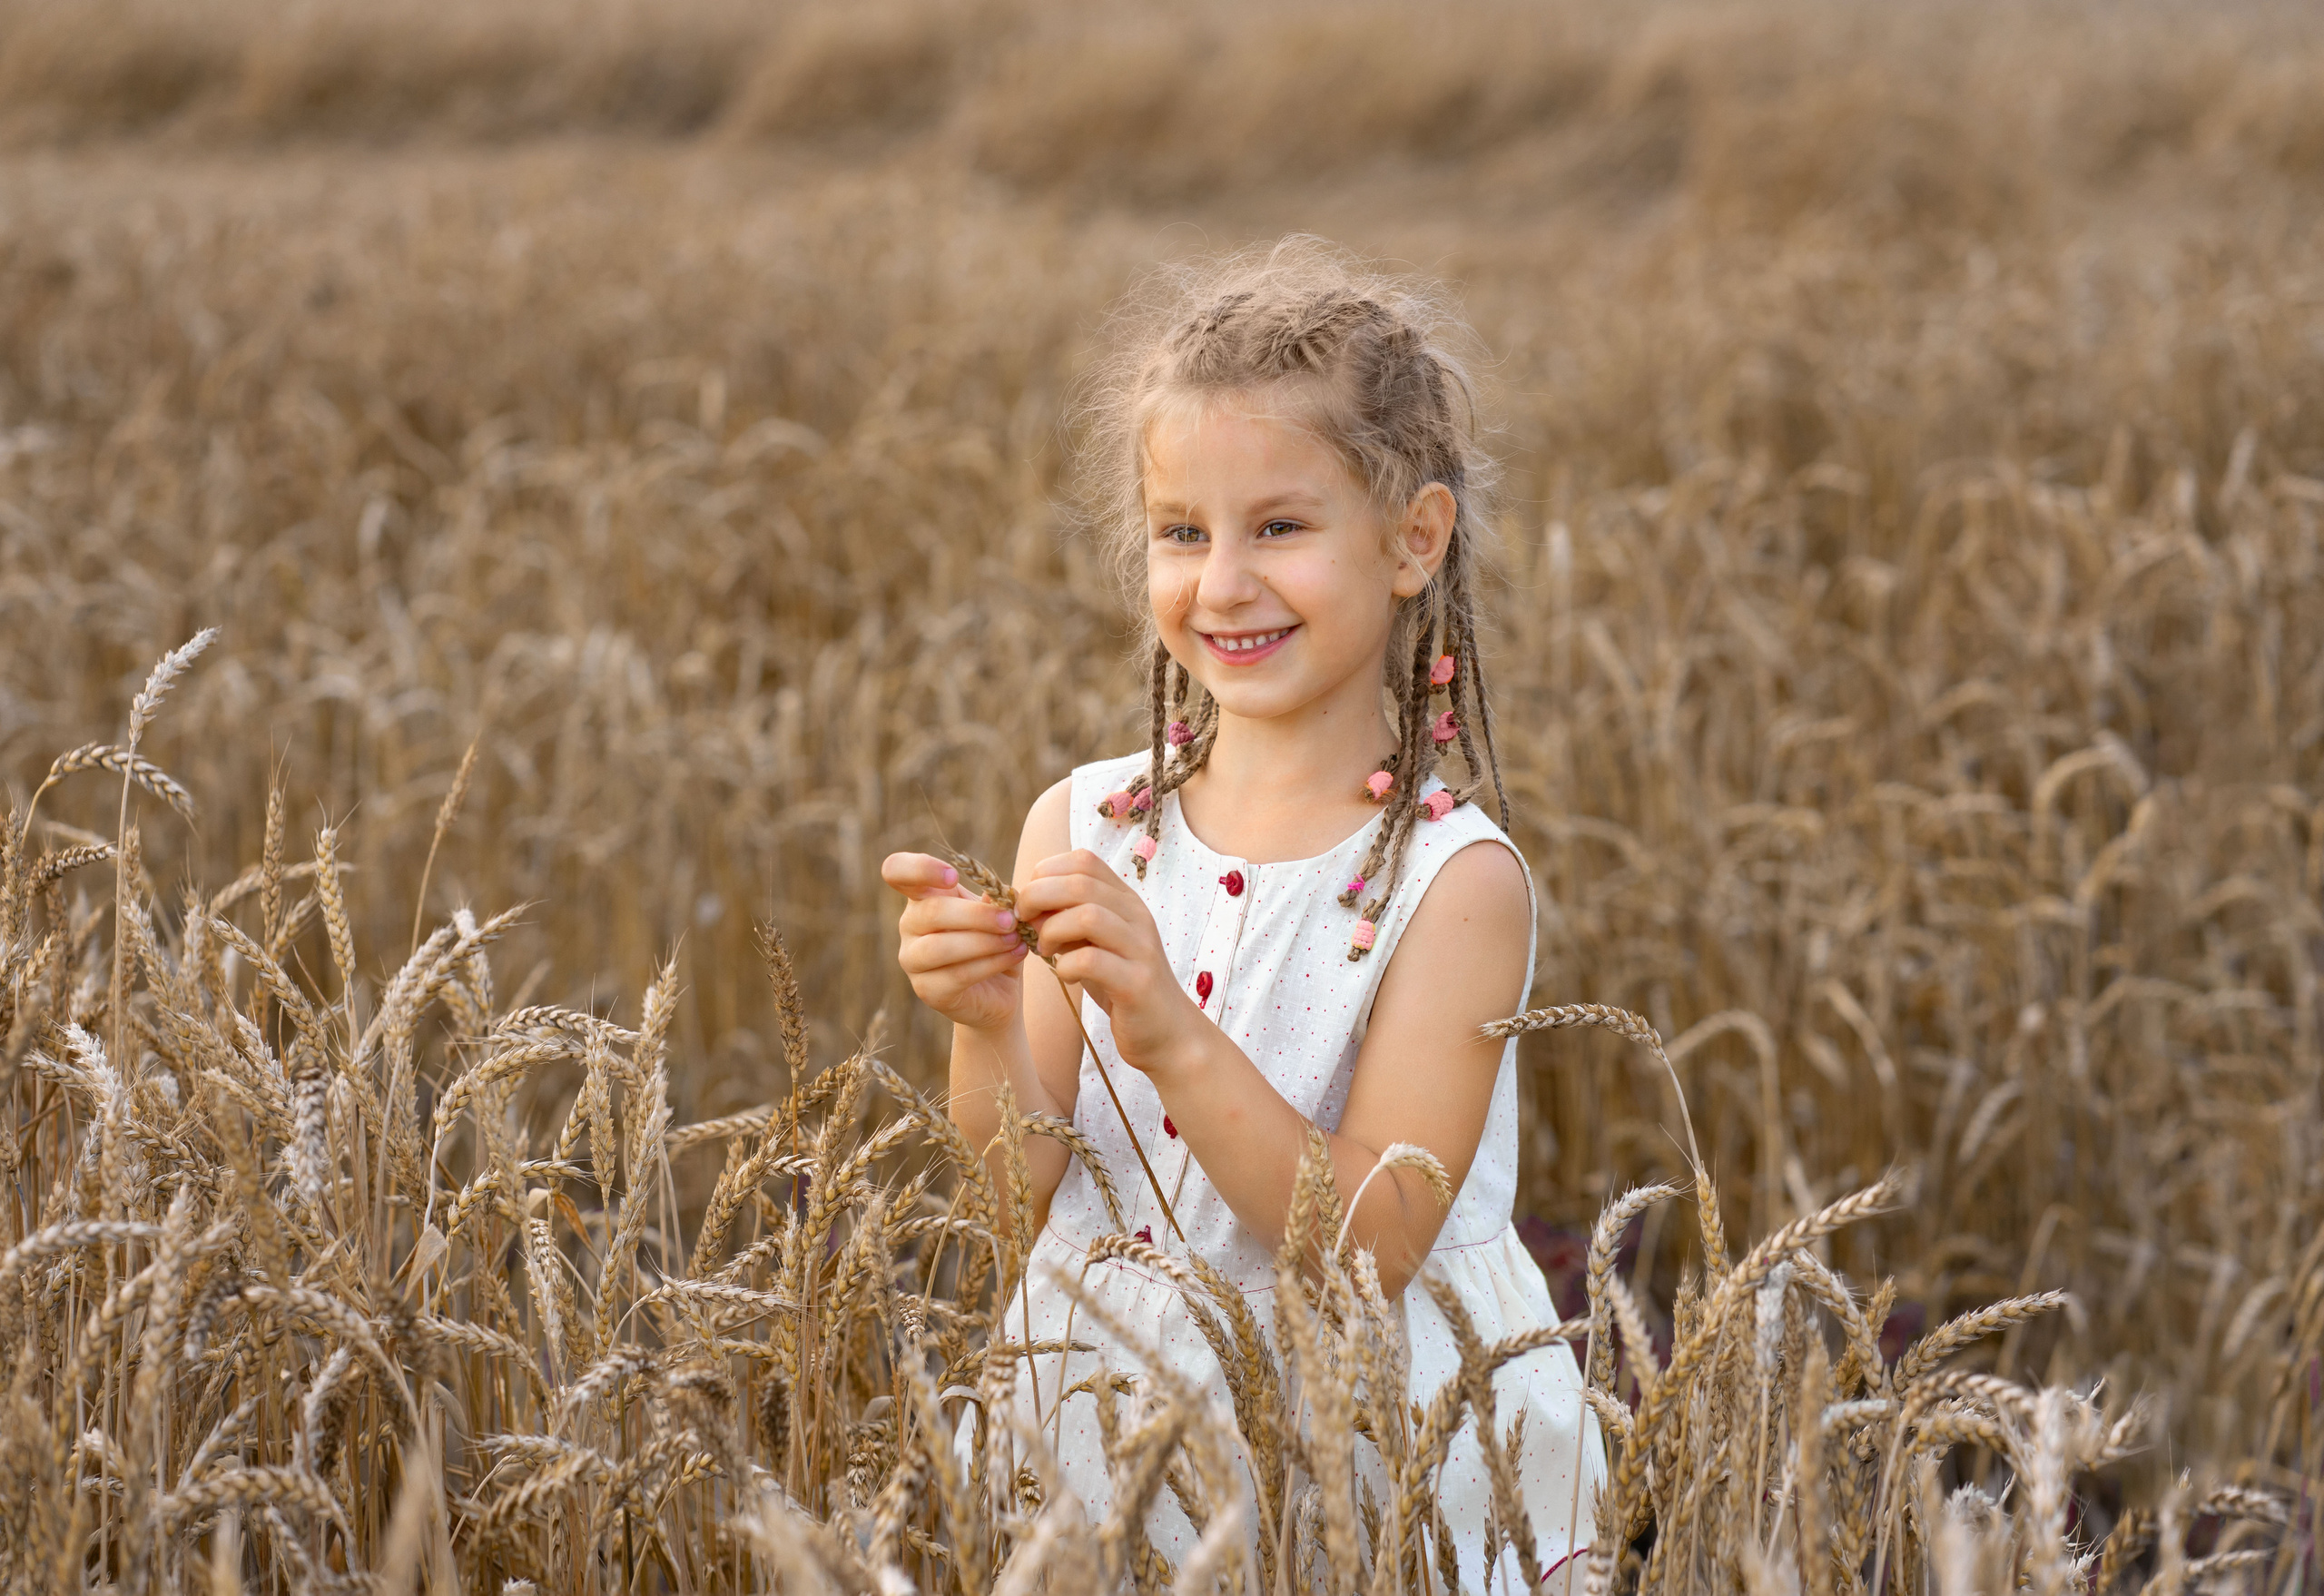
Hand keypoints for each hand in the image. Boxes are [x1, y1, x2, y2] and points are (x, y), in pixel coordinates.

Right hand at [882, 852, 1029, 1034]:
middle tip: (1011, 919)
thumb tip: (998, 891)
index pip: (897, 871)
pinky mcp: (927, 990)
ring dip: (984, 941)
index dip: (918, 868)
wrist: (1000, 991)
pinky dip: (991, 963)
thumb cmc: (995, 940)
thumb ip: (995, 897)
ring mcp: (912, 960)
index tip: (954, 877)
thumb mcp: (999, 911)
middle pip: (931, 911)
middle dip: (977, 915)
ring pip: (940, 947)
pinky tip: (1015, 954)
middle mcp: (910, 925)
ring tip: (1016, 939)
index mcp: (923, 896)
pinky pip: (957, 974)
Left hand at [1013, 849, 1203, 1077]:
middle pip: (1080, 883)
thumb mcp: (1093, 943)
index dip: (1046, 873)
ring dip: (1051, 931)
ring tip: (1043, 950)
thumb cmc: (1121, 984)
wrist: (1167, 1032)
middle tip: (1023, 922)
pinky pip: (1092, 961)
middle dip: (1038, 898)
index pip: (1083, 860)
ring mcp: (1140, 948)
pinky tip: (1066, 976)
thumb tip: (1025, 902)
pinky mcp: (1137, 983)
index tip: (1030, 901)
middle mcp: (1136, 916)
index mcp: (1125, 901)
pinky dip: (1066, 966)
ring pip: (1087, 916)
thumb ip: (1067, 920)